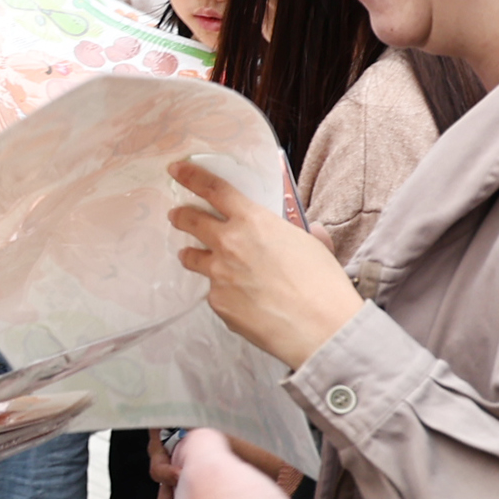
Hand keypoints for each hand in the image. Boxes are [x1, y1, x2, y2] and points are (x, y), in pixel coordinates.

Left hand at [167, 159, 364, 368]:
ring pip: (193, 258)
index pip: (214, 190)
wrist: (320, 328)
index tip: (176, 170)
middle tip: (176, 215)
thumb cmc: (322, 284)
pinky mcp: (218, 302)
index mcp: (253, 221)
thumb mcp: (312, 244)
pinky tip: (240, 300)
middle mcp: (229, 244)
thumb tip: (307, 230)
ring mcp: (219, 274)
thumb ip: (297, 232)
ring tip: (191, 256)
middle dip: (181, 216)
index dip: (192, 176)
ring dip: (191, 254)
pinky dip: (223, 292)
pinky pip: (215, 292)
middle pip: (192, 221)